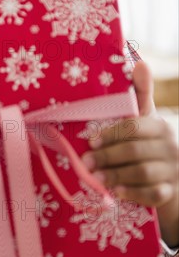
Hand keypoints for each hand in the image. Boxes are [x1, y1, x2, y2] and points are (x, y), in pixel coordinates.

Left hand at [81, 61, 178, 207]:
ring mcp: (172, 171)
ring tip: (96, 178)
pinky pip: (153, 194)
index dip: (111, 134)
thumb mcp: (147, 119)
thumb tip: (139, 62)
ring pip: (143, 173)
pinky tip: (116, 193)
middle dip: (108, 156)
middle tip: (86, 162)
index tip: (91, 141)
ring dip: (117, 175)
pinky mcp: (170, 192)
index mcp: (159, 126)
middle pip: (136, 150)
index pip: (135, 127)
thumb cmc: (150, 143)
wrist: (172, 177)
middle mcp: (169, 147)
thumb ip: (141, 94)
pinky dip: (133, 193)